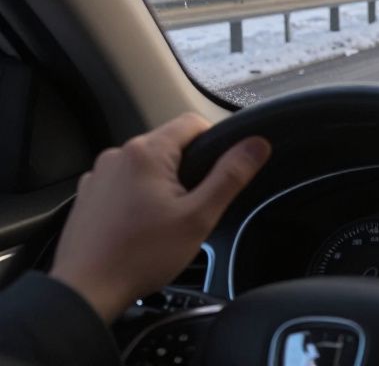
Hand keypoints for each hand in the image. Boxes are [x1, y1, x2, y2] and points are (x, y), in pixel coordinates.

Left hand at [50, 113, 270, 320]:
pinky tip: (140, 227)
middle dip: (187, 170)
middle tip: (191, 208)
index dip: (215, 143)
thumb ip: (230, 176)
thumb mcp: (199, 217)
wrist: (86, 291)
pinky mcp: (88, 195)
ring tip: (164, 222)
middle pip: (169, 145)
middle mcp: (117, 155)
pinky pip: (124, 182)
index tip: (219, 175)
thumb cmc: (141, 256)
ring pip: (147, 165)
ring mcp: (98, 175)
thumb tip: (257, 144)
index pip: (193, 123)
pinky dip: (138, 197)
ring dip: (161, 184)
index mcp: (146, 152)